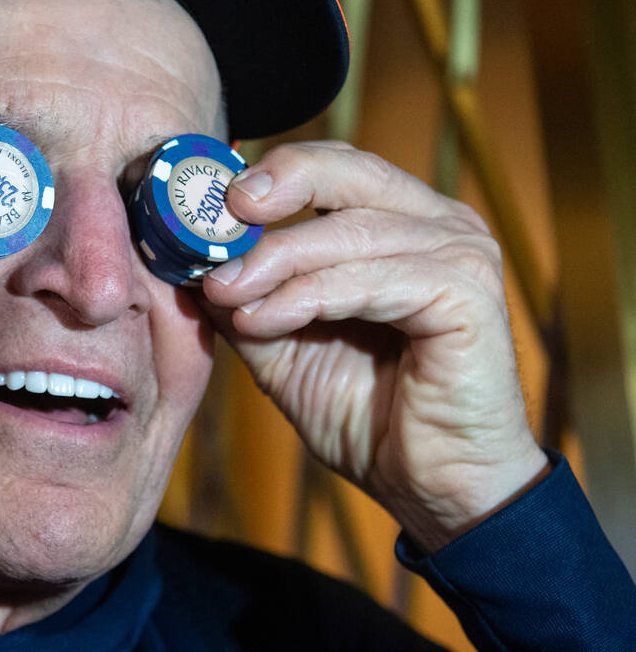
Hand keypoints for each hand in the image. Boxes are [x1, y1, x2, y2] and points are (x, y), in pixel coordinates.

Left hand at [200, 141, 548, 550]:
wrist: (429, 485)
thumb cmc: (365, 409)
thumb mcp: (281, 342)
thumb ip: (244, 293)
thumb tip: (184, 256)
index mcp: (400, 219)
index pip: (330, 166)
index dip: (266, 173)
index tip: (203, 199)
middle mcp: (438, 222)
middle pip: (346, 171)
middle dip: (273, 189)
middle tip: (216, 218)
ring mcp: (461, 252)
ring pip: (349, 232)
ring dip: (275, 262)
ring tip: (226, 293)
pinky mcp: (467, 294)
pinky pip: (371, 280)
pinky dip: (308, 297)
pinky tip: (265, 320)